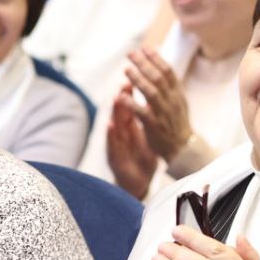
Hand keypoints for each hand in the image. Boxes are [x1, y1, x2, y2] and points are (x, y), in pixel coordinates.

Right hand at [106, 80, 158, 198]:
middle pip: (121, 112)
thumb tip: (150, 101)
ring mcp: (117, 144)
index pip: (130, 107)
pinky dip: (110, 135)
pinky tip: (109, 125)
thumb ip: (143, 119)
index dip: (131, 93)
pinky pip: (112, 145)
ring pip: (115, 125)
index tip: (133, 77)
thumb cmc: (140, 158)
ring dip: (115, 112)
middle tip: (124, 81)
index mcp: (129, 128)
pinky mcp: (114, 157)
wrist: (136, 182)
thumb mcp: (144, 136)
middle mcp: (121, 134)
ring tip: (116, 98)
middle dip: (122, 97)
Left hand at [124, 48, 192, 160]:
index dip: (156, 58)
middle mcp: (171, 101)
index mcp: (177, 94)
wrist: (183, 148)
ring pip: (151, 92)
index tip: (145, 48)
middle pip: (158, 78)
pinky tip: (121, 95)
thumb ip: (169, 86)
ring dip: (138, 79)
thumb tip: (160, 66)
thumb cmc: (177, 123)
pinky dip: (132, 103)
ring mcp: (163, 113)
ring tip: (126, 69)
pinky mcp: (154, 126)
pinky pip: (142, 112)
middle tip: (131, 53)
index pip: (168, 71)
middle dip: (144, 64)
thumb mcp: (178, 102)